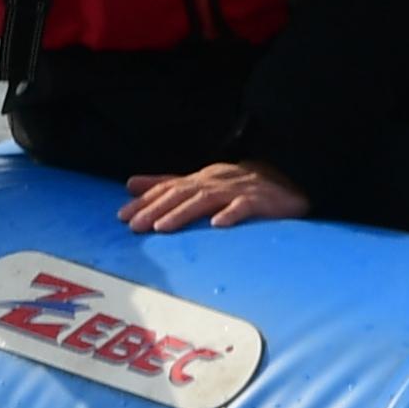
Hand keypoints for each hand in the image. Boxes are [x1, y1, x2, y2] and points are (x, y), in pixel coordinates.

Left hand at [118, 161, 309, 233]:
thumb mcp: (200, 184)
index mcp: (201, 179)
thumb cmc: (237, 188)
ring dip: (183, 213)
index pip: (168, 188)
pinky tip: (217, 225)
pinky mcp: (260, 201)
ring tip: (162, 228)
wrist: (286, 184)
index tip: (122, 216)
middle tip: (135, 226)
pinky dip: (231, 214)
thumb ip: (166, 185)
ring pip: (206, 199)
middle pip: (181, 194)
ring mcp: (238, 190)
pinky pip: (244, 206)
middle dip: (156, 209)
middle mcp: (216, 182)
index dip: (145, 201)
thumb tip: (130, 184)